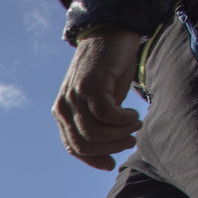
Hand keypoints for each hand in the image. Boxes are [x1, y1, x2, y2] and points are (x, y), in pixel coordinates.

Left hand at [53, 28, 144, 170]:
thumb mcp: (101, 102)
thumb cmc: (110, 70)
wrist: (111, 32)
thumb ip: (99, 125)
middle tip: (130, 140)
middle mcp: (64, 106)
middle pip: (84, 143)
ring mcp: (75, 95)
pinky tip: (132, 114)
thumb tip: (108, 157)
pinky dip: (122, 120)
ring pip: (95, 132)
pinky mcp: (90, 85)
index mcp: (63, 113)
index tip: (111, 164)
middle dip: (110, 147)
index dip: (93, 159)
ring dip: (119, 134)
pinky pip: (106, 114)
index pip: (73, 147)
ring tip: (135, 125)